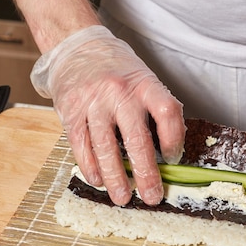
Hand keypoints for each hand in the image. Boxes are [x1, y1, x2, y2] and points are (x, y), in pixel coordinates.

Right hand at [31, 26, 185, 205]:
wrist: (78, 47)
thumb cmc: (118, 70)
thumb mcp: (144, 79)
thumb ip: (155, 109)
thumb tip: (169, 153)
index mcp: (145, 84)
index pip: (167, 112)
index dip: (174, 139)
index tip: (173, 159)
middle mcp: (120, 93)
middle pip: (137, 139)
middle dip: (146, 173)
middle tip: (152, 196)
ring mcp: (93, 102)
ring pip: (106, 147)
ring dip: (115, 178)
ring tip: (123, 198)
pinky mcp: (71, 111)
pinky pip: (81, 145)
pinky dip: (90, 167)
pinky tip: (98, 180)